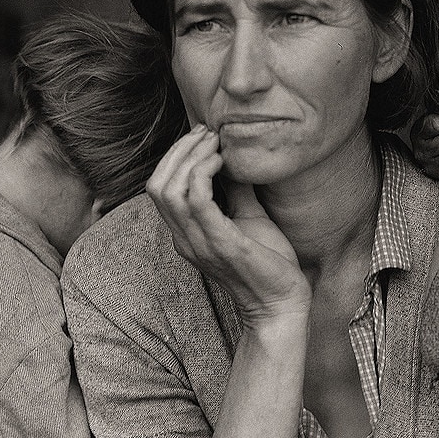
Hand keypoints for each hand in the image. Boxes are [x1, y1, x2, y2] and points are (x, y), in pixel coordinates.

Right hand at [146, 125, 310, 323]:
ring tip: (215, 143)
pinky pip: (197, 201)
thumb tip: (235, 157)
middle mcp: (184, 239)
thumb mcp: (248, 218)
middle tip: (207, 133)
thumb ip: (236, 191)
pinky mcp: (220, 244)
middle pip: (156, 185)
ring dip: (190, 157)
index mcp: (186, 234)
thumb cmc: (267, 264)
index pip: (159, 188)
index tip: (203, 136)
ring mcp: (199, 243)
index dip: (175, 156)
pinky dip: (204, 173)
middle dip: (179, 151)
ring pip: (169, 190)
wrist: (282, 303)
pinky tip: (223, 162)